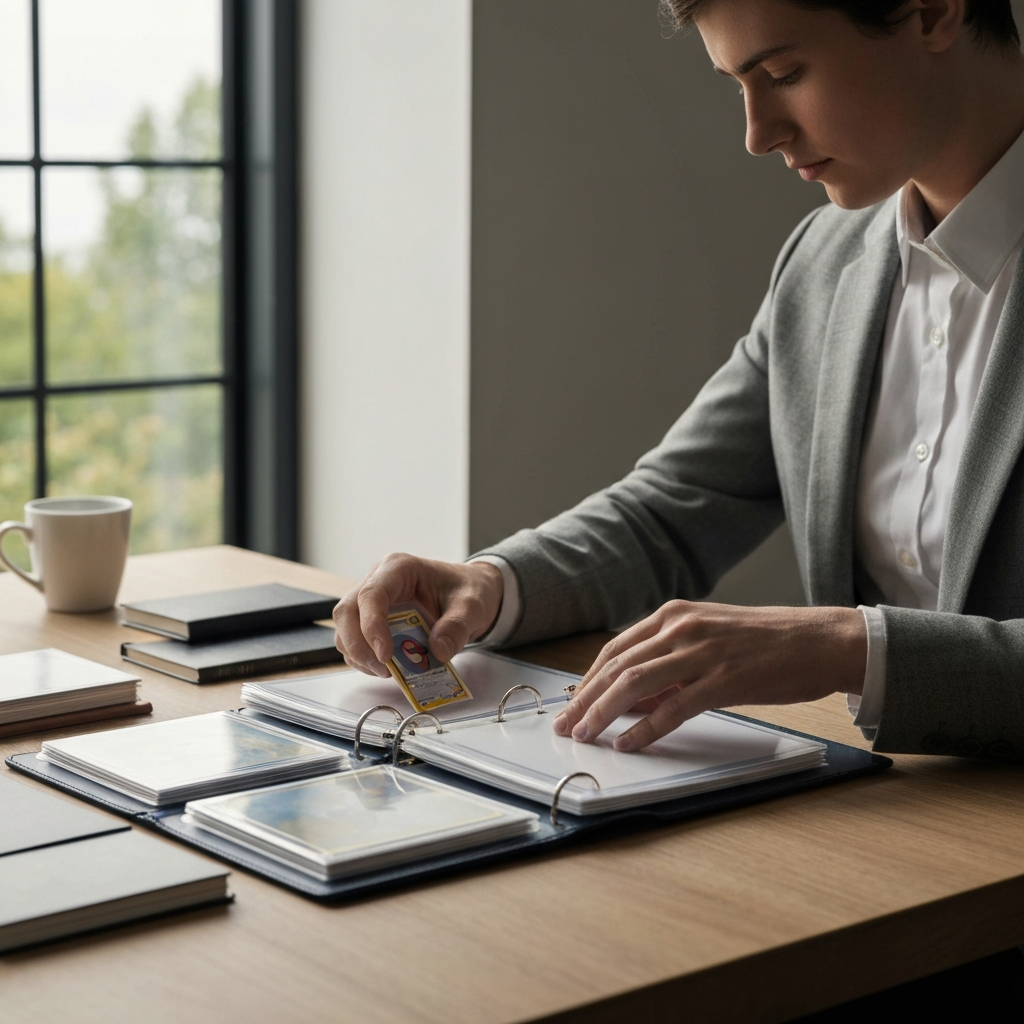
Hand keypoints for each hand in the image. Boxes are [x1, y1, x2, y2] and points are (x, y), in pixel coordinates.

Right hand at [333, 554, 503, 676]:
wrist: (469, 594)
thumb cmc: (467, 590)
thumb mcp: (472, 606)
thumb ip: (457, 626)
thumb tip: (438, 651)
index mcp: (399, 568)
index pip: (371, 595)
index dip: (371, 626)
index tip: (385, 655)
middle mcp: (378, 580)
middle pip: (347, 611)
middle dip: (358, 645)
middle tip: (382, 669)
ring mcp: (372, 600)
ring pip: (345, 628)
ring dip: (358, 654)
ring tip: (387, 672)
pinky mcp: (372, 619)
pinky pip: (355, 641)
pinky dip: (364, 659)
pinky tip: (386, 668)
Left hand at [552, 601, 866, 751]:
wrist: (820, 640)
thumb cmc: (766, 642)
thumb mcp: (708, 637)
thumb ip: (668, 659)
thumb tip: (631, 696)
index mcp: (674, 614)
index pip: (615, 649)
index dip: (587, 679)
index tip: (571, 703)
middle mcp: (682, 627)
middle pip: (617, 666)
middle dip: (585, 699)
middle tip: (566, 726)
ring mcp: (702, 652)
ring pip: (635, 684)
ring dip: (603, 713)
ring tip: (585, 736)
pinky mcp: (723, 679)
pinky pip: (673, 707)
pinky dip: (646, 728)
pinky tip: (629, 743)